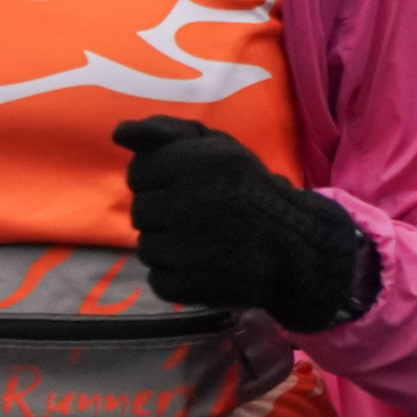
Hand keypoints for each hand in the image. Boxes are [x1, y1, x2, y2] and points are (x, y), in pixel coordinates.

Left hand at [112, 117, 378, 333]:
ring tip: (203, 242)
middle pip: (140, 211)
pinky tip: (204, 266)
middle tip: (198, 216)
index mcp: (201, 161)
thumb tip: (118, 132)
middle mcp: (195, 200)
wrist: (297, 246)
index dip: (159, 180)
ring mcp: (193, 247)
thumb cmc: (250, 190)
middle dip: (163, 213)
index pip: (139, 172)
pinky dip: (177, 277)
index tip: (185, 187)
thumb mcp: (217, 147)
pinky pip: (158, 280)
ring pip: (146, 248)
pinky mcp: (194, 284)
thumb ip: (165, 132)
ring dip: (169, 247)